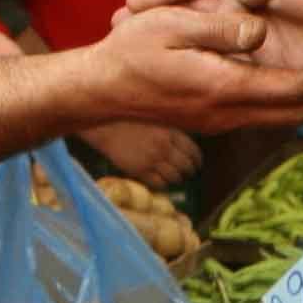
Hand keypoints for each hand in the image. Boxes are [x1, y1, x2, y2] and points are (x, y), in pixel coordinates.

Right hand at [80, 119, 198, 186]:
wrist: (105, 124)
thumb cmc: (129, 118)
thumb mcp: (156, 118)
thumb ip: (171, 131)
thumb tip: (184, 145)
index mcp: (171, 132)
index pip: (193, 152)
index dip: (196, 161)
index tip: (196, 164)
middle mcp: (165, 146)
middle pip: (186, 166)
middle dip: (188, 172)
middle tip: (187, 173)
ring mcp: (152, 159)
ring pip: (174, 177)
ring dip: (176, 179)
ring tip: (175, 178)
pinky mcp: (140, 170)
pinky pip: (159, 183)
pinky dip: (163, 184)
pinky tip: (161, 181)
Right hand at [90, 0, 302, 135]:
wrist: (96, 92)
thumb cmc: (128, 53)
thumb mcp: (172, 26)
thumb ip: (219, 26)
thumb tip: (256, 30)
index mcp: (221, 86)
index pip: (286, 88)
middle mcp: (226, 110)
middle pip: (290, 109)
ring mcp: (218, 119)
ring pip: (277, 116)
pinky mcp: (211, 119)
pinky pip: (259, 116)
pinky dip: (286, 108)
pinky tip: (299, 101)